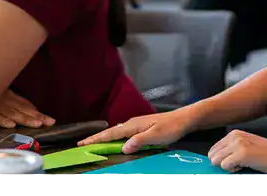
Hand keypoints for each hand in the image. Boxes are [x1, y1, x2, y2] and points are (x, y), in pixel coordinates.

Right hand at [0, 89, 55, 128]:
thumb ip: (9, 99)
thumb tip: (26, 110)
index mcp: (6, 95)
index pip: (24, 104)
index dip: (36, 112)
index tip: (49, 119)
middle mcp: (2, 99)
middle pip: (22, 109)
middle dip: (37, 116)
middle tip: (50, 122)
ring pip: (12, 113)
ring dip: (25, 119)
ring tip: (37, 124)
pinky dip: (3, 120)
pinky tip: (12, 125)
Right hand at [77, 110, 193, 153]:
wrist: (184, 119)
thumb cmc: (172, 127)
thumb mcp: (156, 136)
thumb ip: (139, 141)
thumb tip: (123, 147)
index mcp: (133, 125)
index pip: (110, 134)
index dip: (96, 139)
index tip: (82, 143)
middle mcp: (132, 123)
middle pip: (110, 132)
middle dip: (96, 138)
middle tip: (82, 144)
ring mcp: (137, 124)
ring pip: (116, 132)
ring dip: (104, 138)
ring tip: (93, 144)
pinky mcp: (141, 127)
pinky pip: (123, 133)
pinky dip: (114, 137)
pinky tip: (115, 141)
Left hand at [207, 130, 266, 173]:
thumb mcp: (245, 144)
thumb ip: (232, 148)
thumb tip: (217, 157)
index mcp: (234, 134)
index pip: (213, 148)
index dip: (221, 159)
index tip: (231, 161)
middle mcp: (233, 137)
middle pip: (212, 155)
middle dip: (222, 162)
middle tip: (237, 163)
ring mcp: (237, 144)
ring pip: (216, 160)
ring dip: (228, 166)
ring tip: (242, 164)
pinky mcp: (241, 154)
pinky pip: (225, 165)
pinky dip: (233, 169)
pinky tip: (244, 166)